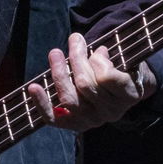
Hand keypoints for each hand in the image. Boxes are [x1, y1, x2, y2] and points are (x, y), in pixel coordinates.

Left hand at [26, 33, 154, 133]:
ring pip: (69, 98)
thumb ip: (115, 55)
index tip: (99, 49)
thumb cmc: (126, 69)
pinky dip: (42, 103)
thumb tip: (97, 52)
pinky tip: (33, 88)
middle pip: (84, 84)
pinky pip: (54, 118)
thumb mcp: (129, 58)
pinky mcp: (75, 124)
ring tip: (55, 53)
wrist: (126, 92)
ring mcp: (92, 121)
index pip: (106, 77)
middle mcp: (111, 112)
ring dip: (58, 72)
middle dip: (76, 58)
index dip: (98, 60)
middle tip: (74, 39)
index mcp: (129, 95)